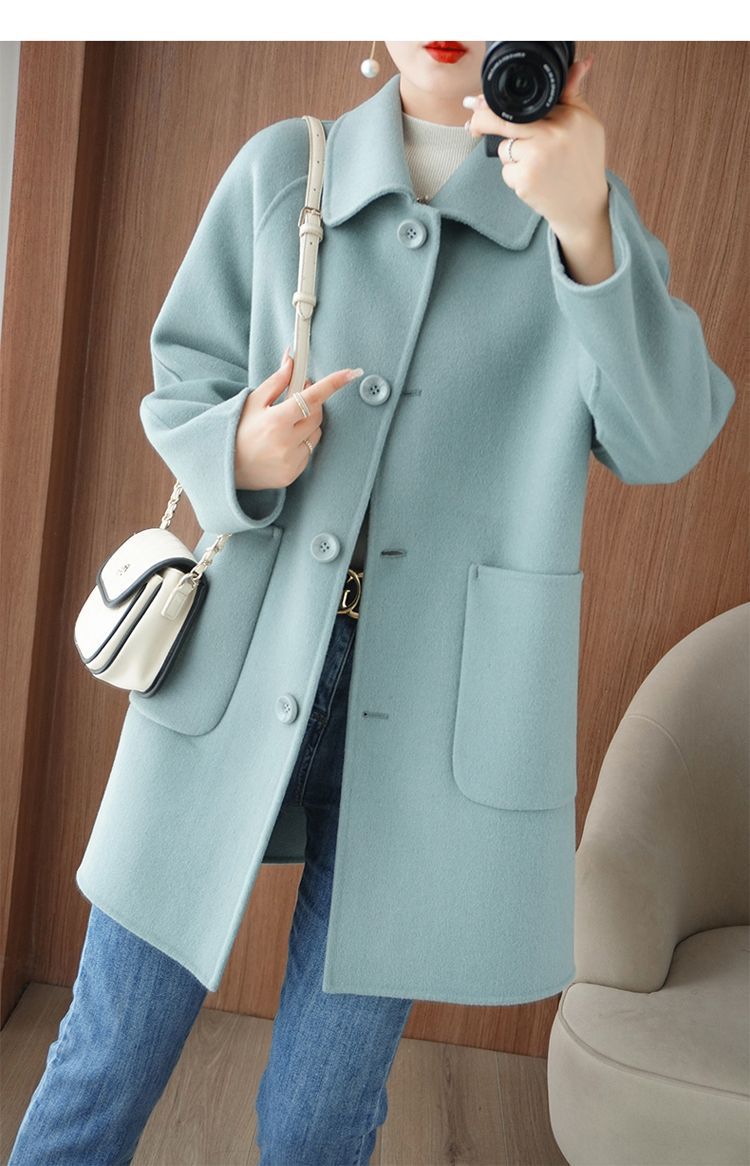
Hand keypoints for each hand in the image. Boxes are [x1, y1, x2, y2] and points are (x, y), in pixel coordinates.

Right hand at [234, 351, 361, 490]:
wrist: (223, 467)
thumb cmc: (236, 430)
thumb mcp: (252, 401)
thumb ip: (277, 382)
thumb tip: (293, 360)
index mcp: (276, 421)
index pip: (313, 397)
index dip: (334, 383)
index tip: (352, 373)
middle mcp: (287, 443)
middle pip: (317, 415)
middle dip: (311, 404)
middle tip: (295, 399)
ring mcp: (291, 462)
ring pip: (315, 434)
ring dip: (307, 425)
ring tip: (284, 425)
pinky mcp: (293, 474)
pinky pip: (308, 452)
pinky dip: (301, 444)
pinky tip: (282, 444)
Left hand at [465, 55, 609, 242]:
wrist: (584, 205)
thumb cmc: (584, 162)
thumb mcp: (587, 123)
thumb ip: (573, 94)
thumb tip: (579, 62)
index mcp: (568, 116)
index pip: (524, 102)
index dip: (495, 100)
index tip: (477, 101)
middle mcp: (552, 135)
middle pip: (503, 120)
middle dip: (481, 120)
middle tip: (471, 124)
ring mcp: (536, 158)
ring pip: (504, 148)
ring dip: (511, 154)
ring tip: (537, 163)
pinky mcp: (525, 180)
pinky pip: (506, 170)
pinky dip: (514, 174)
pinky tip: (533, 178)